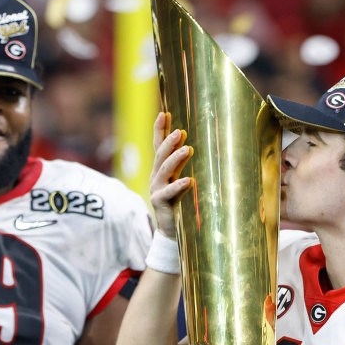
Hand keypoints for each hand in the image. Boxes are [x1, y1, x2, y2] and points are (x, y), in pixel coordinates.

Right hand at [150, 112, 192, 239]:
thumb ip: (180, 163)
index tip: (163, 113)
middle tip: (180, 131)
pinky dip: (178, 185)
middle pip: (160, 155)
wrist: (172, 230)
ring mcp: (156, 189)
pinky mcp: (160, 202)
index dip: (159, 130)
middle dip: (169, 142)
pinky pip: (169, 193)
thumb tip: (188, 143)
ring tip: (188, 149)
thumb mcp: (179, 179)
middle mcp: (156, 177)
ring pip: (164, 171)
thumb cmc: (178, 202)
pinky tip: (188, 180)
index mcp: (160, 169)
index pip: (158, 146)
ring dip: (176, 159)